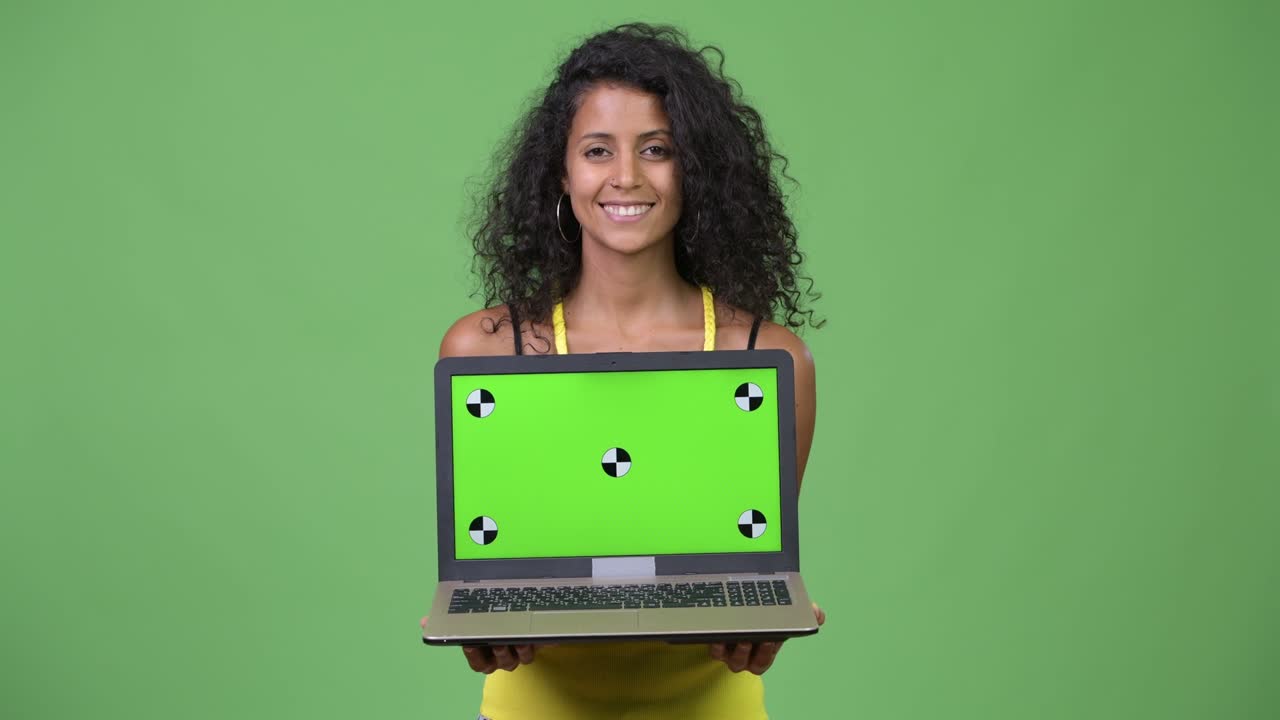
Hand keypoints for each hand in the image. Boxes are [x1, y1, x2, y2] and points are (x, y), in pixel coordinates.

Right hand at [420, 616, 543, 673]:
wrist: (513, 614)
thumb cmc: (487, 624)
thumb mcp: (467, 620)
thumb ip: (446, 622)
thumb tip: (425, 621)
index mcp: (484, 658)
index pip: (477, 664)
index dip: (473, 656)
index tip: (469, 643)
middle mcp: (500, 659)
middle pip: (499, 663)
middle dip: (498, 654)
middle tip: (497, 641)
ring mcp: (518, 654)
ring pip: (518, 659)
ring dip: (518, 650)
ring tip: (517, 638)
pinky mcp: (535, 644)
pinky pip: (536, 648)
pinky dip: (535, 642)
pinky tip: (533, 632)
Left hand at [708, 602, 825, 674]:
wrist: (733, 611)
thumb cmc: (759, 620)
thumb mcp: (780, 616)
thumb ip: (803, 614)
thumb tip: (818, 614)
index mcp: (763, 654)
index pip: (769, 657)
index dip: (771, 651)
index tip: (775, 638)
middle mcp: (747, 658)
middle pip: (753, 663)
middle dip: (760, 652)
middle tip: (763, 639)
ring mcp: (730, 654)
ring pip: (735, 661)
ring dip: (740, 652)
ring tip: (742, 637)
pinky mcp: (715, 648)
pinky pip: (715, 652)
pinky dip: (717, 645)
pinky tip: (720, 635)